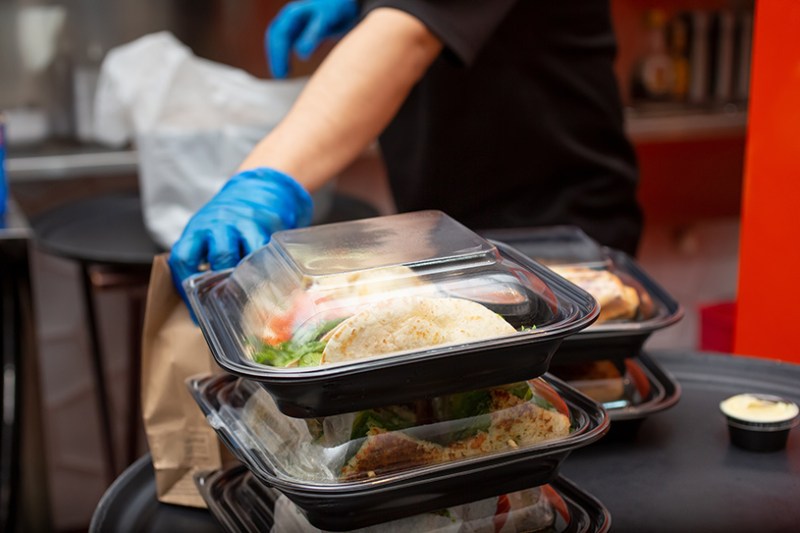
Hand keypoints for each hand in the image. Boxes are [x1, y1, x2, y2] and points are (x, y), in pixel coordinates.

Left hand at [168, 168, 312, 300]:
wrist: (260, 188)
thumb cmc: (229, 222)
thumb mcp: (208, 234)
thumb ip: (200, 261)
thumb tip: (197, 312)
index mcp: (196, 229)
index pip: (183, 258)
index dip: (187, 285)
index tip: (195, 308)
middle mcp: (218, 224)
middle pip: (219, 257)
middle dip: (225, 284)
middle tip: (228, 305)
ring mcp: (244, 223)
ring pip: (245, 256)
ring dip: (245, 278)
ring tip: (248, 297)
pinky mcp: (267, 225)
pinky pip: (265, 253)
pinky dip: (264, 269)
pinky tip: (264, 280)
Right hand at [266, 0, 358, 77]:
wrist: (345, 3)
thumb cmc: (337, 9)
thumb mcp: (326, 20)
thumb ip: (313, 34)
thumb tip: (302, 53)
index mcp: (294, 14)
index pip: (279, 35)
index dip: (278, 55)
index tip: (282, 73)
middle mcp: (290, 17)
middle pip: (275, 37)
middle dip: (275, 57)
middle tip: (280, 75)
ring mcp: (293, 23)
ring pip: (279, 40)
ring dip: (277, 57)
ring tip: (282, 74)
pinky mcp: (299, 30)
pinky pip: (285, 42)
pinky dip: (284, 55)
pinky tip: (289, 68)